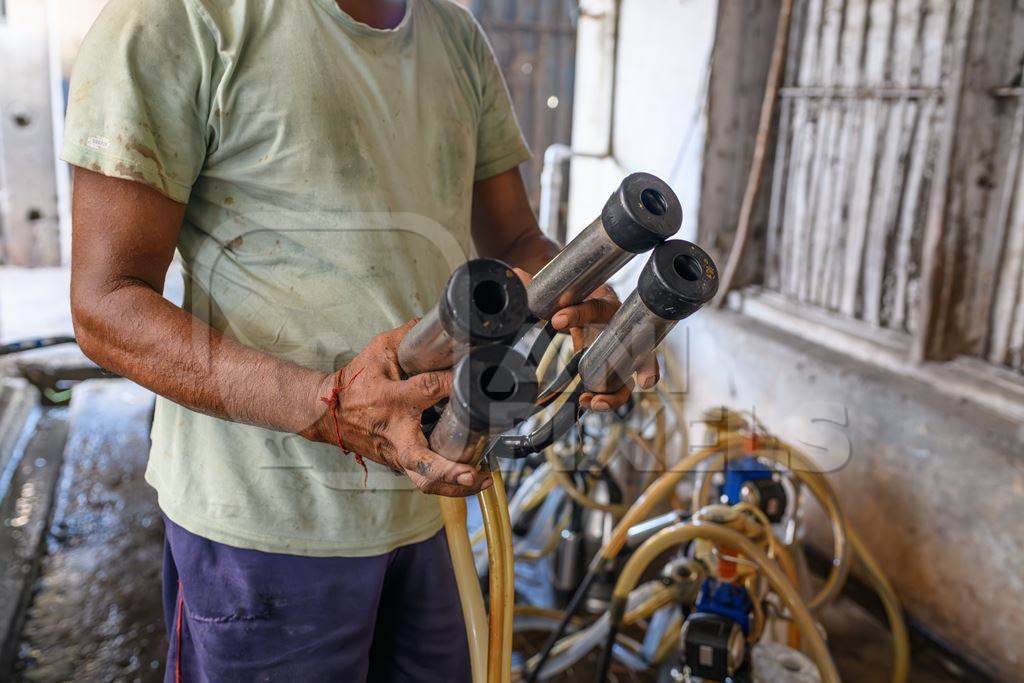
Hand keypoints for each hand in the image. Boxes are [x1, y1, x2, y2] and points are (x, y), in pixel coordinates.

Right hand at [304, 320, 491, 496]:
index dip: (455, 383)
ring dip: (454, 486)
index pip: (430, 389)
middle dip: (451, 472)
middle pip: (423, 462)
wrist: (325, 413)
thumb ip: (409, 336)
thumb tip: (441, 324)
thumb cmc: (354, 382)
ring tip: (481, 481)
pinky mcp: (397, 463)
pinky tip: (469, 478)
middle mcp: (396, 432)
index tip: (477, 376)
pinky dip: (446, 482)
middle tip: (477, 473)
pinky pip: (422, 478)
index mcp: (392, 399)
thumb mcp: (378, 351)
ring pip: (424, 481)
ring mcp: (396, 453)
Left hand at [515, 270, 659, 411]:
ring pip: (631, 373)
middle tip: (630, 380)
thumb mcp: (558, 292)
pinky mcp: (614, 366)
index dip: (577, 313)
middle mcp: (620, 326)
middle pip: (638, 345)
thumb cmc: (575, 297)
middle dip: (641, 364)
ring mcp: (621, 348)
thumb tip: (518, 276)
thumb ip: (538, 288)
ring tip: (595, 402)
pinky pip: (619, 384)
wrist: (580, 300)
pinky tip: (589, 403)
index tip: (557, 320)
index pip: (595, 306)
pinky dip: (609, 397)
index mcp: (605, 301)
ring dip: (618, 392)